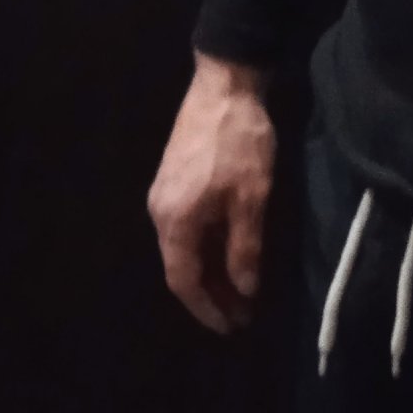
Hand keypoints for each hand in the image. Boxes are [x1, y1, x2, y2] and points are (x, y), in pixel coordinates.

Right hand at [147, 55, 275, 335]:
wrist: (224, 85)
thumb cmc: (240, 143)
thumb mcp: (252, 198)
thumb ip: (244, 248)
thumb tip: (244, 291)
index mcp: (175, 221)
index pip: (184, 280)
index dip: (207, 308)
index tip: (231, 326)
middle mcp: (160, 212)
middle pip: (181, 267)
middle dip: (211, 294)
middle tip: (242, 314)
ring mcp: (163, 195)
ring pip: (184, 247)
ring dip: (210, 271)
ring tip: (240, 290)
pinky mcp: (173, 180)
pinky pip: (186, 228)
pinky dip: (207, 247)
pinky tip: (229, 251)